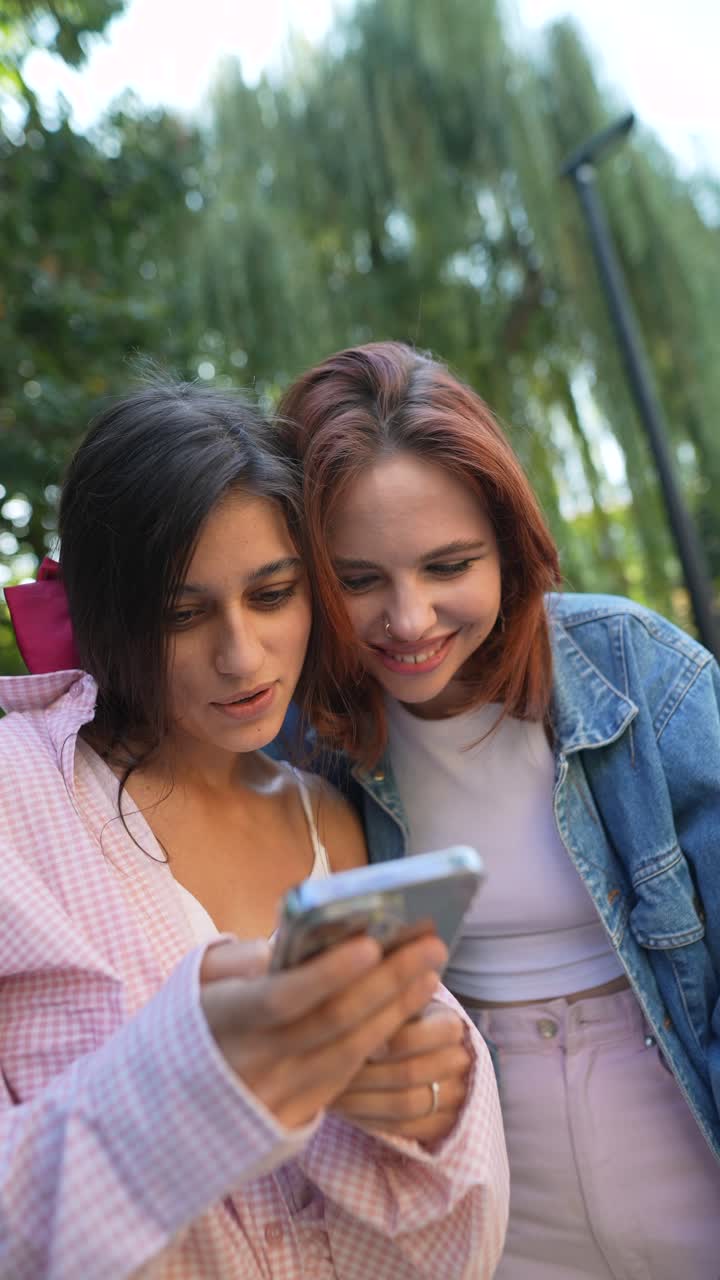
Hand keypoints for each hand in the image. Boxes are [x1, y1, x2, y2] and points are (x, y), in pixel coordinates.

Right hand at [199, 934, 446, 1130]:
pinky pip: (350, 1082)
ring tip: (430, 975)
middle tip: (431, 946)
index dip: (328, 974)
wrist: (162, 1110)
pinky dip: (383, 1047)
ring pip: (350, 1054)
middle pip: (332, 1023)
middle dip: (387, 982)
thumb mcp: (201, 979)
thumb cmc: (193, 1021)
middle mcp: (254, 1063)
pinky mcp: (298, 1118)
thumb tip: (296, 941)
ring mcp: (278, 1097)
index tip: (371, 944)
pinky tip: (407, 1015)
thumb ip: (245, 958)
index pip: (282, 998)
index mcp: (224, 1019)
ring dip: (397, 1013)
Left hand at [331, 1001, 470, 1145]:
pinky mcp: (443, 1125)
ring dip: (363, 1100)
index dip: (384, 1041)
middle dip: (365, 1074)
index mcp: (449, 1024)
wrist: (413, 1052)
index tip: (352, 1040)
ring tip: (332, 1092)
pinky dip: (370, 1121)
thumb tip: (357, 1009)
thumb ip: (381, 1007)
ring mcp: (456, 1096)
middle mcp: (460, 1060)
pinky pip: (405, 1129)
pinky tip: (345, 1110)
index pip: (418, 1035)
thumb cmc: (394, 1022)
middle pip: (410, 1072)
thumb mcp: (393, 1005)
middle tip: (331, 1070)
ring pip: (407, 1104)